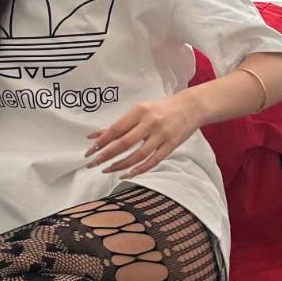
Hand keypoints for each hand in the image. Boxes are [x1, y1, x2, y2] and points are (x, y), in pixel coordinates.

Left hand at [83, 93, 200, 175]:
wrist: (191, 106)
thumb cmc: (162, 108)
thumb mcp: (140, 110)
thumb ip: (120, 124)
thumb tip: (95, 135)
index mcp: (140, 111)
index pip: (116, 128)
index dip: (102, 141)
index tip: (90, 151)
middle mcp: (150, 122)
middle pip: (124, 143)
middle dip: (106, 155)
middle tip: (92, 164)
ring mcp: (161, 135)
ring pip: (138, 155)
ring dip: (120, 165)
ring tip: (108, 170)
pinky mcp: (171, 145)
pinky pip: (154, 160)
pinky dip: (140, 169)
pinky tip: (129, 174)